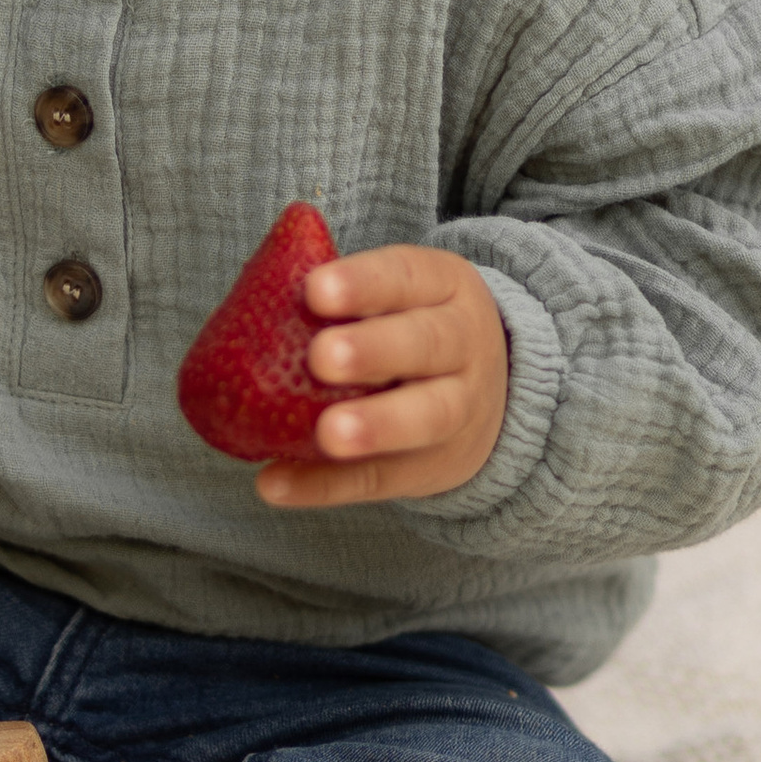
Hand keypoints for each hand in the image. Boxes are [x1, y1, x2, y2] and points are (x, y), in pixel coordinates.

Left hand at [257, 244, 508, 511]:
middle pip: (426, 344)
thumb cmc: (410, 327)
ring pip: (426, 417)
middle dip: (374, 350)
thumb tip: (265, 276)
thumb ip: (344, 289)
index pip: (406, 277)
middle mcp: (462, 346)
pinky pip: (382, 478)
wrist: (495, 394)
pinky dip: (327, 485)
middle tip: (321, 357)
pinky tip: (275, 484)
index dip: (363, 282)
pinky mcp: (430, 467)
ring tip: (328, 433)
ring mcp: (458, 410)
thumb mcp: (403, 294)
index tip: (314, 290)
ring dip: (375, 426)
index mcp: (444, 287)